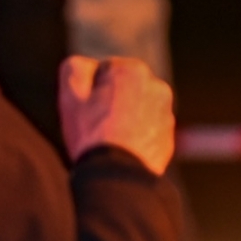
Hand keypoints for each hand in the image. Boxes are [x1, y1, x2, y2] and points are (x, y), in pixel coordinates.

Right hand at [59, 56, 174, 174]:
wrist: (119, 176)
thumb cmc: (92, 134)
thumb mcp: (71, 94)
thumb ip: (74, 67)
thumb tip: (87, 65)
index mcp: (133, 69)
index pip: (103, 71)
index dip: (89, 90)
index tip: (87, 108)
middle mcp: (157, 87)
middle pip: (122, 90)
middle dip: (110, 102)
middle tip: (96, 125)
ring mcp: (166, 113)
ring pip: (135, 110)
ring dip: (123, 119)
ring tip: (110, 140)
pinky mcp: (169, 136)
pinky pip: (145, 131)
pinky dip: (135, 137)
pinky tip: (123, 150)